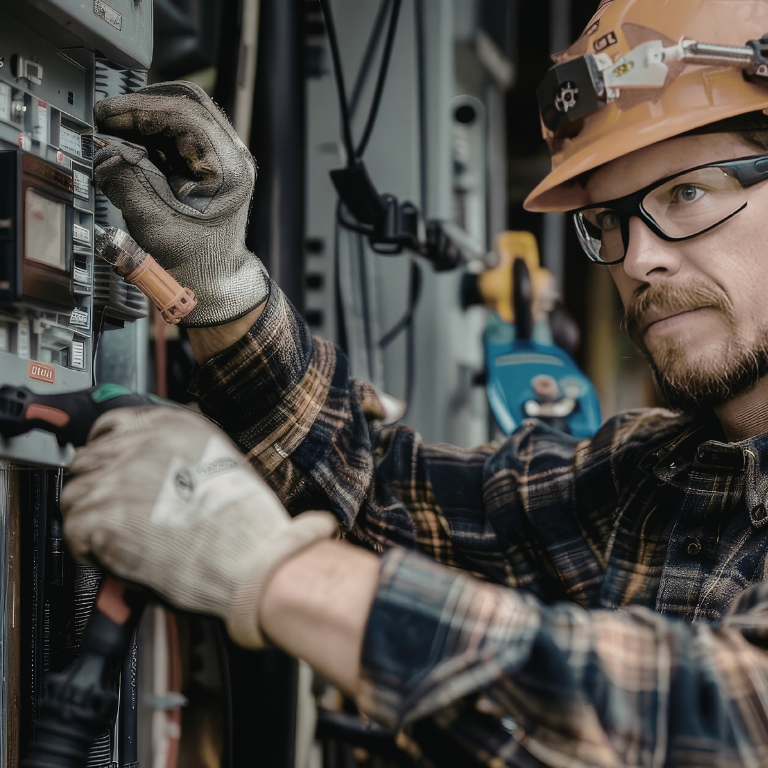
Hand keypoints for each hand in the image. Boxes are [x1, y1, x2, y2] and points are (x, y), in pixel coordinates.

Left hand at [61, 406, 335, 647]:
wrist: (249, 556)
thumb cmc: (246, 521)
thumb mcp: (222, 461)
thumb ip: (182, 454)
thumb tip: (157, 468)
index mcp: (173, 424)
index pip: (113, 424)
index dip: (108, 451)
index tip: (108, 467)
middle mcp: (140, 443)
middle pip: (87, 458)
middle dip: (96, 486)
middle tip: (113, 512)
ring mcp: (115, 478)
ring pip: (73, 494)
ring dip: (89, 518)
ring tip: (116, 538)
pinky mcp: (99, 516)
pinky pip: (72, 530)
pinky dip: (87, 548)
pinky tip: (113, 556)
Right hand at [93, 81, 268, 327]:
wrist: (215, 281)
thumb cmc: (195, 261)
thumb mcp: (156, 226)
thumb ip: (128, 184)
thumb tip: (105, 152)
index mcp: (229, 169)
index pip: (187, 116)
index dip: (141, 110)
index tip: (108, 115)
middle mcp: (232, 156)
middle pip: (188, 103)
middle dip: (143, 106)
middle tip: (108, 117)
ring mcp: (223, 156)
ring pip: (182, 112)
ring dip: (145, 117)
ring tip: (114, 131)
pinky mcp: (208, 161)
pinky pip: (178, 131)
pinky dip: (151, 132)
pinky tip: (130, 143)